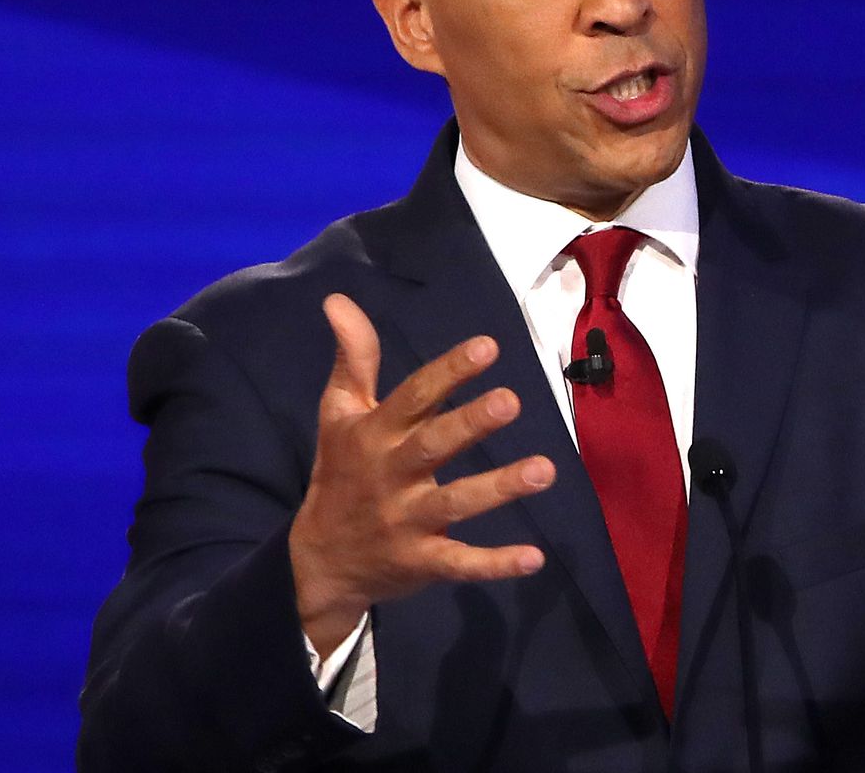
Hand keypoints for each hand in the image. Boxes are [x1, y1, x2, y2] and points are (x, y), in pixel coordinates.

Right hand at [290, 293, 556, 656]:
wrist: (318, 561)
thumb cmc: (342, 473)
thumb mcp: (339, 414)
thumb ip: (353, 359)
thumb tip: (338, 300)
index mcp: (374, 434)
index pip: (415, 397)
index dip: (449, 372)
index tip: (488, 347)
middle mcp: (390, 474)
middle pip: (434, 445)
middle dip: (471, 423)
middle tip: (512, 400)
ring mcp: (406, 521)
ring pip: (456, 503)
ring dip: (500, 487)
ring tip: (546, 470)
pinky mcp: (422, 562)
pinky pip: (460, 563)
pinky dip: (496, 564)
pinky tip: (535, 557)